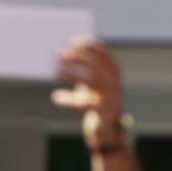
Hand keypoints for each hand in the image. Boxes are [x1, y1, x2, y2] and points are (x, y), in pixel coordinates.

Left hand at [51, 38, 126, 152]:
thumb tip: (59, 59)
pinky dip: (69, 100)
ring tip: (57, 71)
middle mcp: (114, 83)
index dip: (89, 45)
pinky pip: (85, 104)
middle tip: (60, 54)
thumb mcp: (90, 85)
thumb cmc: (97, 102)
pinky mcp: (103, 112)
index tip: (73, 40)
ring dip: (74, 74)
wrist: (108, 129)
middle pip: (98, 64)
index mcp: (113, 72)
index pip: (104, 53)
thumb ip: (80, 72)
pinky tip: (57, 97)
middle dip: (79, 57)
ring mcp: (111, 97)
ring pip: (93, 81)